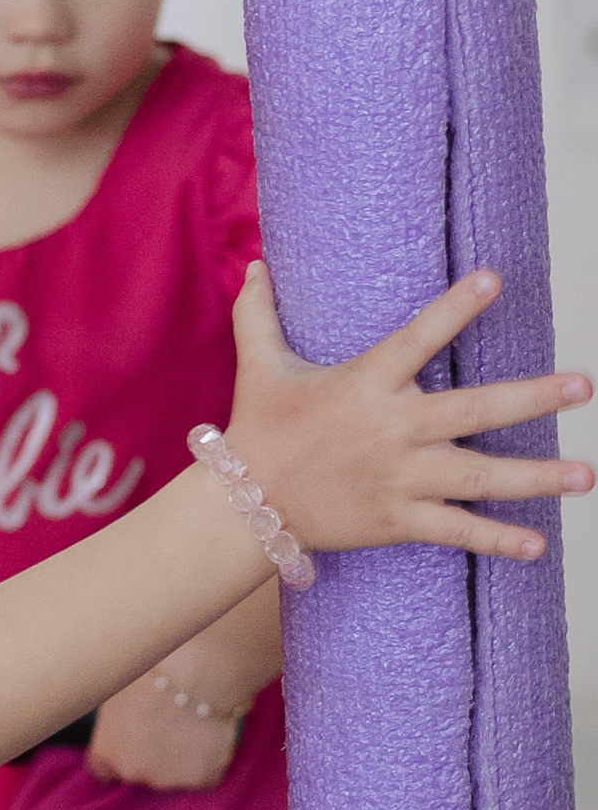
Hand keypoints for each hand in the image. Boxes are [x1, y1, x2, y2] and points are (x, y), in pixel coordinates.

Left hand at [87, 672, 241, 790]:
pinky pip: (205, 773)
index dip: (121, 755)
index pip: (104, 770)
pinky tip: (210, 732)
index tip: (133, 743)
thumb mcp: (115, 691)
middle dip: (152, 754)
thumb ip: (113, 719)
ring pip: (174, 774)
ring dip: (180, 757)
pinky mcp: (201, 779)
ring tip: (190, 723)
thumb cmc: (151, 672)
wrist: (194, 674)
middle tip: (168, 723)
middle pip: (141, 771)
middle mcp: (132, 771)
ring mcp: (167, 779)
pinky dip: (209, 758)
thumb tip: (117, 722)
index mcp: (106, 750)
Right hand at [224, 266, 592, 561]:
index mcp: (366, 384)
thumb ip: (259, 314)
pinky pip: (457, 531)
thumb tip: (254, 265)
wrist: (245, 505)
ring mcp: (400, 479)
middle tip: (583, 385)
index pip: (419, 338)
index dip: (456, 308)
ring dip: (537, 477)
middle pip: (474, 411)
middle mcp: (392, 430)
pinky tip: (540, 545)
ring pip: (480, 477)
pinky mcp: (398, 520)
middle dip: (532, 399)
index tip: (494, 279)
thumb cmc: (259, 430)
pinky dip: (498, 540)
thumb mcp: (258, 367)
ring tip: (586, 473)